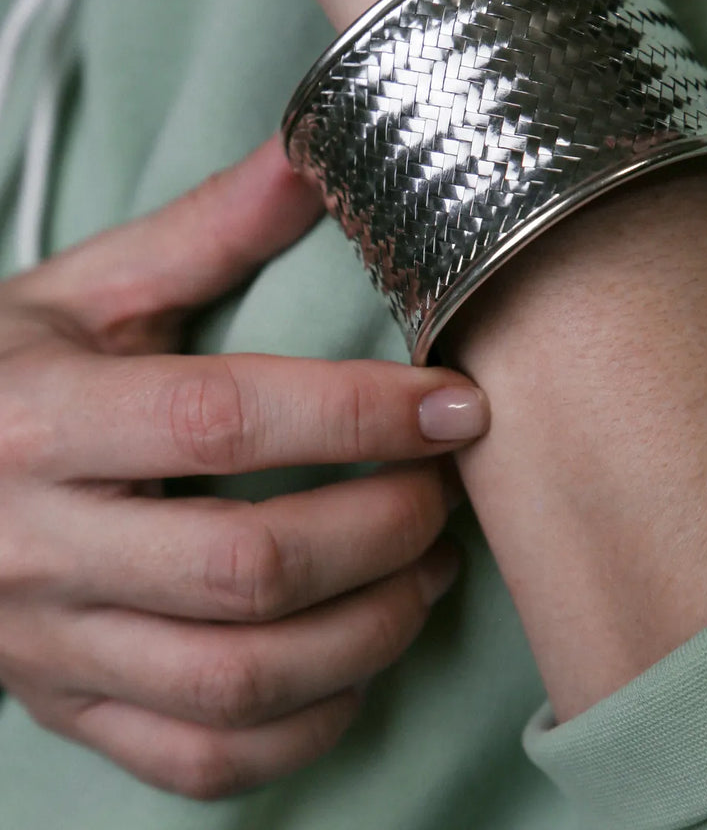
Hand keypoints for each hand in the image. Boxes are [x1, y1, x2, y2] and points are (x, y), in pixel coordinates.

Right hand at [0, 137, 487, 796]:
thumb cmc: (6, 375)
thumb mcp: (89, 290)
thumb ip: (208, 228)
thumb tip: (313, 153)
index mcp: (42, 419)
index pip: (223, 422)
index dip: (358, 414)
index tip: (456, 404)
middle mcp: (38, 546)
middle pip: (246, 567)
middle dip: (380, 532)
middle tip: (444, 491)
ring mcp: (54, 647)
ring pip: (238, 681)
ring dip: (367, 632)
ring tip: (427, 570)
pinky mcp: (74, 708)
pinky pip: (204, 759)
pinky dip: (307, 725)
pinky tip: (356, 660)